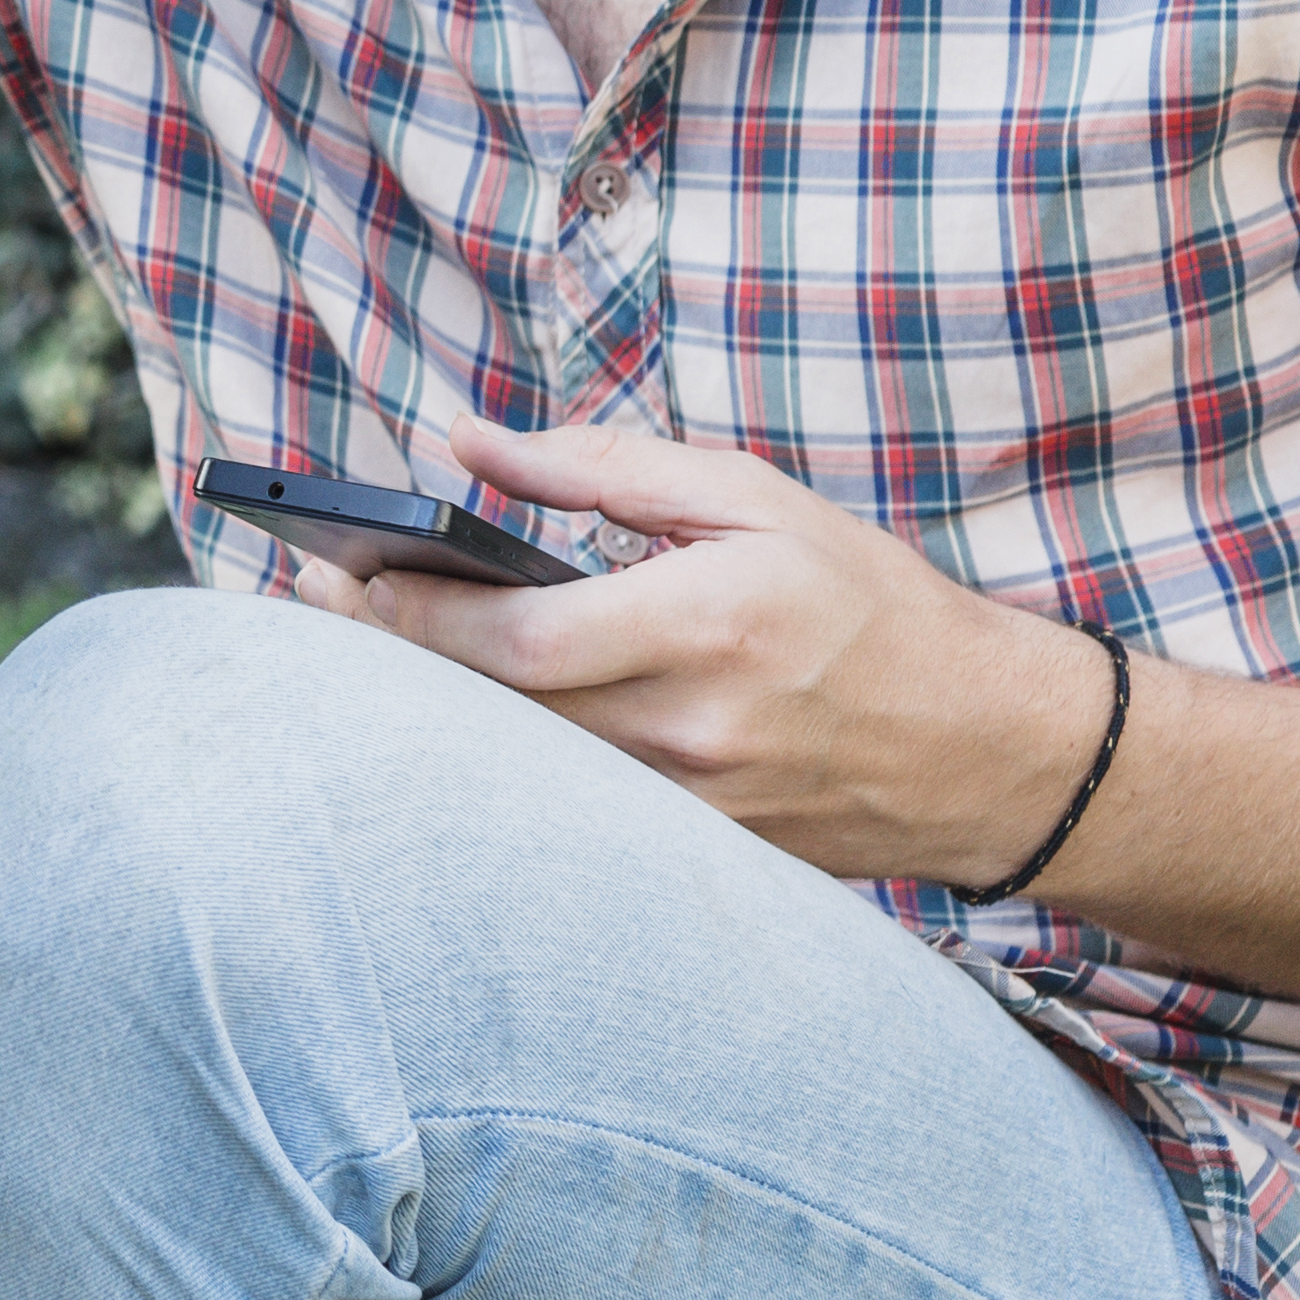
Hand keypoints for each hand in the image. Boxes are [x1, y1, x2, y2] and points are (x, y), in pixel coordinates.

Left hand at [292, 416, 1117, 888]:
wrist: (989, 749)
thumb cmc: (869, 603)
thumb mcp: (750, 495)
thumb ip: (600, 465)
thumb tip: (470, 441)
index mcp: (707, 624)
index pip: (518, 638)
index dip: (412, 613)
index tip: (341, 569)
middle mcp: (692, 731)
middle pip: (492, 713)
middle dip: (386, 658)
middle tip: (311, 601)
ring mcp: (690, 810)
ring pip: (514, 770)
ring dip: (424, 714)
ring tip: (356, 650)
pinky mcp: (692, 857)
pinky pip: (564, 810)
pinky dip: (495, 763)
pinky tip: (446, 720)